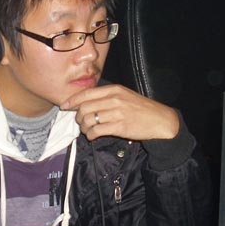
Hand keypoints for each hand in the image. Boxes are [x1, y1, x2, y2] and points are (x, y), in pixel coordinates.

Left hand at [61, 84, 179, 142]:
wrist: (160, 120)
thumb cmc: (141, 109)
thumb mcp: (125, 95)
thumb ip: (107, 96)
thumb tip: (86, 101)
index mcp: (114, 90)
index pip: (87, 93)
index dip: (72, 100)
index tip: (64, 106)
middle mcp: (114, 99)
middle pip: (85, 107)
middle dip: (78, 116)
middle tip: (81, 122)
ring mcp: (117, 113)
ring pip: (89, 119)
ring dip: (84, 127)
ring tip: (87, 130)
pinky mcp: (119, 127)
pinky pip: (96, 131)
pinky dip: (90, 135)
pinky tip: (93, 136)